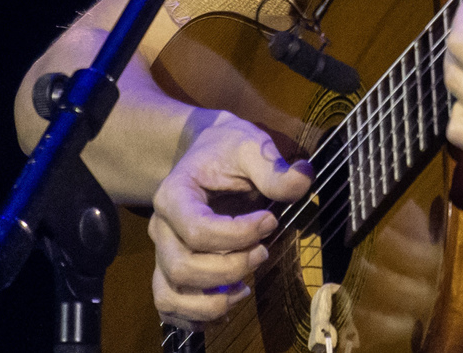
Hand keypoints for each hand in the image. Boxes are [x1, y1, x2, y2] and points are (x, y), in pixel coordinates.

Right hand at [148, 112, 311, 327]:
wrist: (206, 154)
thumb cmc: (227, 150)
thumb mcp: (252, 145)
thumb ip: (273, 167)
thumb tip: (301, 182)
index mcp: (174, 195)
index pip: (197, 230)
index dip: (239, 235)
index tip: (270, 221)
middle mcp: (160, 228)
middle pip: (182, 268)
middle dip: (230, 269)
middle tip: (264, 252)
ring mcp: (162, 253)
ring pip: (170, 295)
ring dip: (211, 303)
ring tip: (246, 289)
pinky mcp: (170, 271)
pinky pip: (170, 307)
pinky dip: (198, 317)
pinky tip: (229, 305)